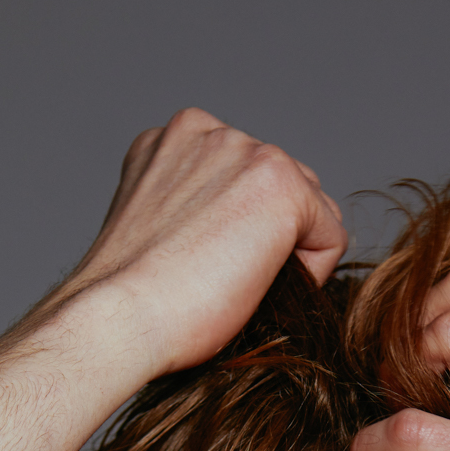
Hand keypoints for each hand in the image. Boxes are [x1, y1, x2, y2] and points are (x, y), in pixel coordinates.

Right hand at [59, 108, 348, 380]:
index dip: (242, 235)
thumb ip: (198, 213)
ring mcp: (247, 151)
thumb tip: (247, 240)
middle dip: (272, 237)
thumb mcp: (162, 234)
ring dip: (289, 253)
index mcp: (173, 140)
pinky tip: (258, 290)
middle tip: (227, 285)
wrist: (118, 319)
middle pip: (284, 186)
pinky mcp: (281, 185)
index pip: (244, 179)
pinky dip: (312, 273)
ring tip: (237, 288)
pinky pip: (331, 236)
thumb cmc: (131, 301)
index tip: (208, 269)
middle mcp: (209, 131)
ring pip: (310, 208)